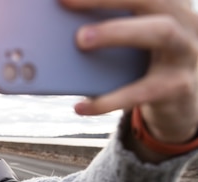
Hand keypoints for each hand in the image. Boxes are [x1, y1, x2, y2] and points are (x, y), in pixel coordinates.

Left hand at [64, 0, 197, 143]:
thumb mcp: (131, 40)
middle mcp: (183, 20)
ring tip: (80, 40)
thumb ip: (107, 28)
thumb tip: (60, 30)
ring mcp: (186, 51)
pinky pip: (141, 91)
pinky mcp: (179, 85)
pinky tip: (81, 106)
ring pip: (160, 32)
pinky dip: (108, 100)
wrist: (180, 100)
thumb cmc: (145, 63)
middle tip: (67, 2)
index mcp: (167, 5)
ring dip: (117, 32)